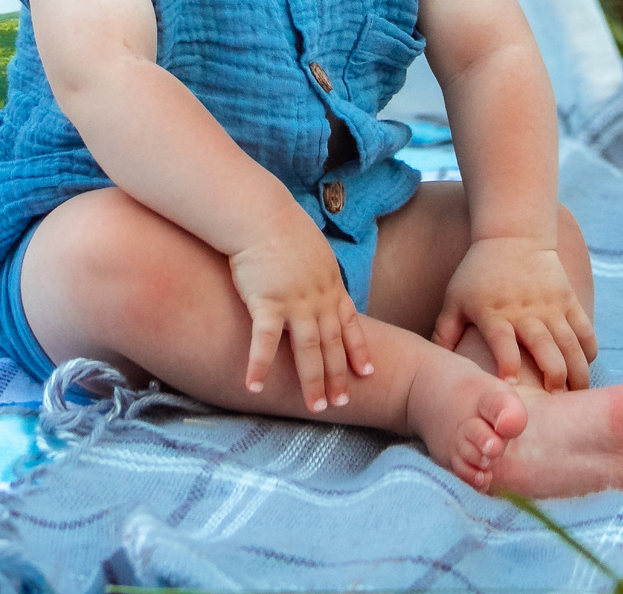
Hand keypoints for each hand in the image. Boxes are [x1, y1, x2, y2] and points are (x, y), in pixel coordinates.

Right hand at [228, 213, 374, 411]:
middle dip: (339, 376)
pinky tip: (254, 387)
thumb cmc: (280, 225)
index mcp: (330, 284)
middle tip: (343, 404)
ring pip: (308, 350)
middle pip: (332, 344)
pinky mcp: (265, 303)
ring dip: (312, 381)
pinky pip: (264, 342)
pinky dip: (259, 366)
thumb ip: (316, 270)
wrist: (260, 213)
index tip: (368, 373)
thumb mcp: (312, 248)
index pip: (350, 323)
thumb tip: (316, 278)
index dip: (359, 350)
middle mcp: (317, 298)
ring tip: (315, 407)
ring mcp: (294, 302)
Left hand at [433, 237, 595, 391]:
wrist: (512, 235)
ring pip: (571, 344)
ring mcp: (551, 305)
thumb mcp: (455, 299)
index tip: (512, 386)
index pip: (502, 342)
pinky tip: (584, 368)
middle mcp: (525, 311)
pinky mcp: (569, 300)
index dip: (508, 365)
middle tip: (555, 401)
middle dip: (554, 377)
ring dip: (577, 372)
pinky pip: (585, 331)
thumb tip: (433, 369)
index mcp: (494, 313)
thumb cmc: (478, 273)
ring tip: (576, 395)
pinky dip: (588, 352)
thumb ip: (444, 333)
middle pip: (546, 348)